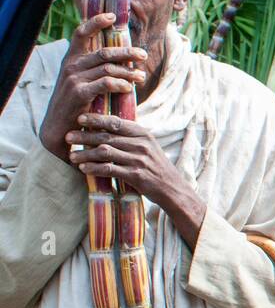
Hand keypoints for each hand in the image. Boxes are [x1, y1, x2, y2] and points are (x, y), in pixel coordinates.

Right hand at [38, 13, 146, 161]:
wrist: (60, 128)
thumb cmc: (77, 106)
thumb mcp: (84, 84)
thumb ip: (98, 71)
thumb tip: (124, 62)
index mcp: (72, 60)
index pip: (81, 34)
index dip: (95, 22)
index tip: (112, 16)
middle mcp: (71, 66)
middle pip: (104, 52)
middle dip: (127, 52)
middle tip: (143, 55)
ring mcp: (74, 78)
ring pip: (108, 68)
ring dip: (129, 72)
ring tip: (142, 77)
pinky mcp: (79, 93)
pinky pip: (105, 83)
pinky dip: (120, 84)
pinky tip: (129, 89)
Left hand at [65, 113, 195, 213]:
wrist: (173, 188)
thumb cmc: (155, 166)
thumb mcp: (147, 146)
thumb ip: (130, 136)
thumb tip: (105, 127)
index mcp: (143, 134)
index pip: (116, 122)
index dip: (96, 119)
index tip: (80, 118)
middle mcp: (141, 145)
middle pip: (107, 137)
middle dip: (85, 136)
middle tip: (68, 136)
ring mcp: (139, 160)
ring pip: (105, 153)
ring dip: (86, 154)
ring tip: (72, 156)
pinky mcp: (136, 175)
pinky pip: (110, 169)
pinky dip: (94, 168)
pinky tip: (84, 169)